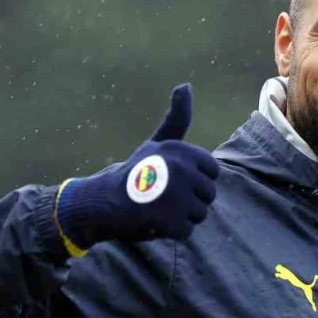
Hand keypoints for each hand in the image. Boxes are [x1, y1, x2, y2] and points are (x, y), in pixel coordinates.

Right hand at [55, 84, 219, 248]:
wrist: (104, 199)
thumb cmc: (135, 172)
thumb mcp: (158, 142)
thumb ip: (177, 118)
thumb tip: (186, 85)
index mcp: (184, 151)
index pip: (213, 172)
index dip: (195, 180)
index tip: (172, 179)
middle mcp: (183, 171)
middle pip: (209, 195)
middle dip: (189, 200)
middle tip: (163, 196)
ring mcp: (177, 197)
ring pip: (200, 214)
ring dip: (181, 217)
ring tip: (158, 208)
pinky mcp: (171, 220)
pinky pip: (186, 231)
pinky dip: (171, 232)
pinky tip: (153, 220)